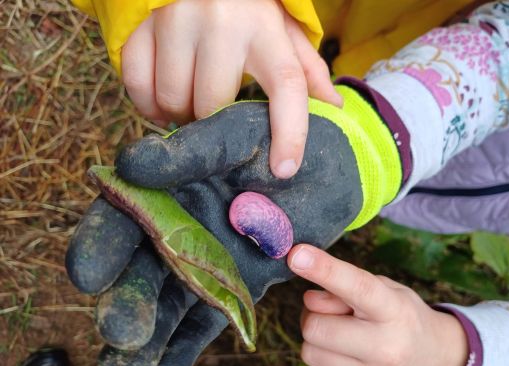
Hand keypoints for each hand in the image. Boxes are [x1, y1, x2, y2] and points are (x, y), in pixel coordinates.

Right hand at [66, 92, 383, 365]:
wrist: (337, 167)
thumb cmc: (287, 137)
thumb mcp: (241, 135)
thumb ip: (192, 151)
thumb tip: (128, 165)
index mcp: (168, 189)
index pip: (121, 219)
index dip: (102, 247)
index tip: (90, 275)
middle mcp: (178, 231)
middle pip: (139, 273)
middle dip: (126, 305)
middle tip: (123, 334)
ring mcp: (207, 264)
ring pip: (167, 308)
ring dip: (145, 345)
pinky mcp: (238, 289)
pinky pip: (207, 325)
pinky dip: (183, 355)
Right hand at [122, 0, 341, 177]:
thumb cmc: (246, 6)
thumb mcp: (282, 28)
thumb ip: (306, 68)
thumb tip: (335, 108)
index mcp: (266, 28)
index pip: (286, 84)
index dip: (290, 131)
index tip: (285, 169)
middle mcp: (221, 21)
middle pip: (214, 103)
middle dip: (213, 123)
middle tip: (214, 118)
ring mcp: (175, 19)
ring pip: (173, 98)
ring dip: (180, 114)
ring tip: (190, 105)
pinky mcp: (139, 24)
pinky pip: (136, 83)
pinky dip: (146, 103)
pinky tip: (160, 98)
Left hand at [288, 245, 468, 365]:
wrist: (434, 360)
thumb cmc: (399, 317)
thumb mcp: (383, 289)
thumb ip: (345, 286)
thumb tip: (309, 300)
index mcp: (395, 310)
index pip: (356, 286)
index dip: (324, 269)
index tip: (296, 255)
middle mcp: (388, 347)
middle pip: (316, 328)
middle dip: (313, 317)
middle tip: (330, 315)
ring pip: (309, 353)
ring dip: (317, 342)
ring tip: (341, 337)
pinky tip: (344, 360)